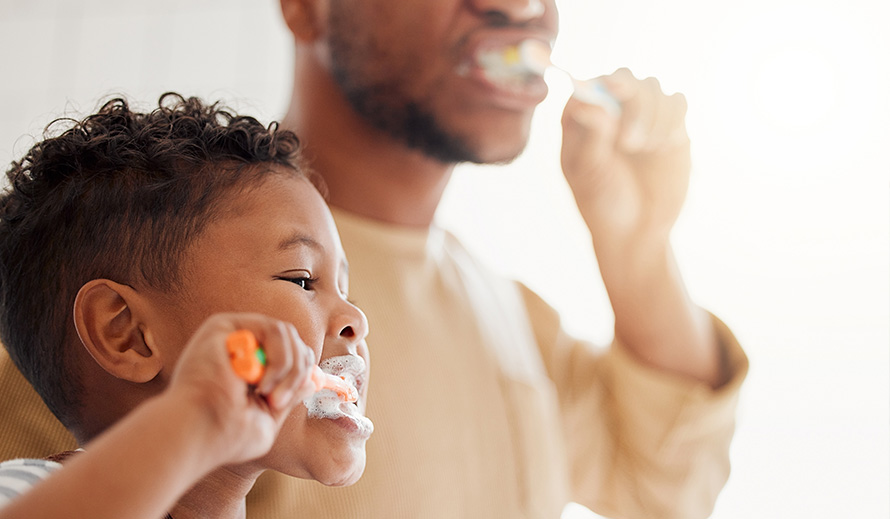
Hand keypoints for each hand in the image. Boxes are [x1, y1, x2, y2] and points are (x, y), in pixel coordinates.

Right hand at [166, 313, 315, 464]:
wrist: (199, 433)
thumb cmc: (226, 434)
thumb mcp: (267, 417)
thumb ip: (288, 396)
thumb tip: (312, 381)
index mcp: (248, 366)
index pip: (291, 352)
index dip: (302, 369)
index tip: (292, 397)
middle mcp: (240, 346)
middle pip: (292, 339)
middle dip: (297, 371)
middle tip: (279, 401)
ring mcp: (232, 334)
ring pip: (285, 332)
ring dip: (288, 367)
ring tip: (269, 393)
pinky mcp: (224, 325)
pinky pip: (272, 329)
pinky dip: (278, 358)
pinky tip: (259, 381)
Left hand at [560, 68, 690, 251]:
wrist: (637, 230)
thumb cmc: (601, 202)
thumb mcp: (589, 174)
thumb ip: (591, 138)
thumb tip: (588, 104)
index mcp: (582, 118)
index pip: (589, 84)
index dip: (601, 85)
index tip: (610, 96)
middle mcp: (611, 109)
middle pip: (625, 78)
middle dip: (632, 103)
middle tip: (629, 144)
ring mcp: (642, 115)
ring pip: (654, 87)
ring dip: (651, 117)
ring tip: (642, 151)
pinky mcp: (671, 125)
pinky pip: (678, 103)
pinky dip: (672, 120)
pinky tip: (661, 147)